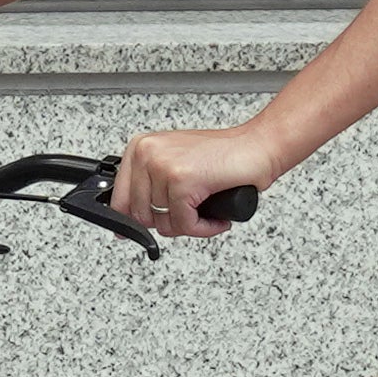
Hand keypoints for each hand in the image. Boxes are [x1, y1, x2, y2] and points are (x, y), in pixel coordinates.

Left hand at [113, 123, 281, 241]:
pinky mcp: (182, 181)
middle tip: (192, 215)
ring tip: (207, 212)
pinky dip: (204, 228)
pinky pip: (184, 224)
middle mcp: (147, 153)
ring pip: (163, 223)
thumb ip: (150, 189)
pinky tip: (216, 218)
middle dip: (170, 222)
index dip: (130, 220)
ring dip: (190, 226)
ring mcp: (163, 166)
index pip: (119, 199)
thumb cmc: (224, 156)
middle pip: (141, 215)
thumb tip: (124, 224)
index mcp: (140, 148)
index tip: (137, 229)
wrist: (258, 146)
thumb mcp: (175, 166)